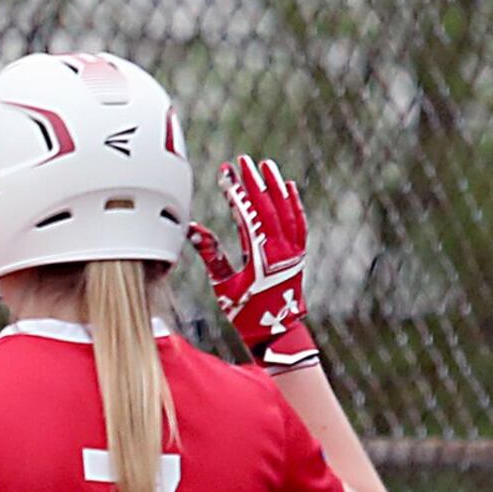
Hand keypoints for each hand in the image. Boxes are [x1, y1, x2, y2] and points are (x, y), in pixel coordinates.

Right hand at [189, 156, 319, 370]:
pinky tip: (288, 186)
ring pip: (285, 209)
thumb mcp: (223, 286)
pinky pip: (298, 221)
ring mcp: (292, 249)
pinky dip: (293, 202)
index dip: (235, 193)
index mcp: (259, 257)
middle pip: (267, 206)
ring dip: (274, 185)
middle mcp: (279, 249)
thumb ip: (211, 255)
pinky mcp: (299, 252)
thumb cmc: (246, 312)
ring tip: (264, 165)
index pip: (247, 215)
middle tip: (242, 160)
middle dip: (253, 181)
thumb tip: (193, 230)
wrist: (276, 331)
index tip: (225, 174)